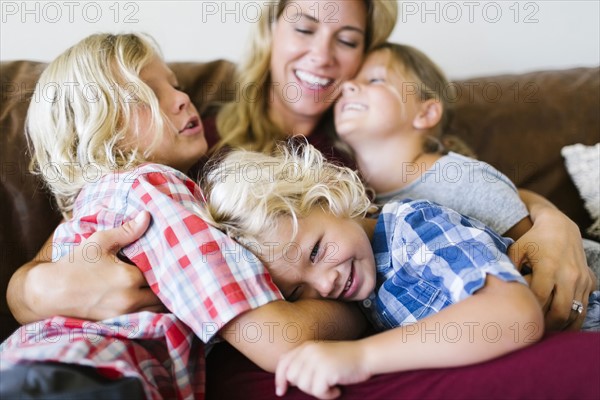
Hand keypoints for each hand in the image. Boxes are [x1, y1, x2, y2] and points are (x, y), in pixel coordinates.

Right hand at [28, 212, 165, 320]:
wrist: (47, 293)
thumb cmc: (74, 265)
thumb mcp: (99, 242)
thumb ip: (127, 231)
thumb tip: (147, 216)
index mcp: (129, 277)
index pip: (160, 271)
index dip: (162, 265)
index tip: (162, 259)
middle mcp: (130, 299)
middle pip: (161, 293)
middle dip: (164, 284)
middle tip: (162, 274)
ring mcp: (123, 314)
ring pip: (155, 309)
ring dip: (158, 299)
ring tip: (155, 286)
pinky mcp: (117, 324)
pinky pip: (143, 318)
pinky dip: (147, 310)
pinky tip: (143, 300)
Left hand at [275, 341, 370, 398]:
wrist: (366, 355)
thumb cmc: (344, 360)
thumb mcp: (320, 355)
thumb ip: (304, 363)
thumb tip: (288, 381)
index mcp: (306, 347)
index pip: (283, 363)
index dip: (279, 379)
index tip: (281, 391)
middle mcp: (309, 351)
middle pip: (292, 377)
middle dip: (304, 386)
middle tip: (321, 385)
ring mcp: (317, 360)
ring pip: (304, 386)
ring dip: (318, 391)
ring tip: (330, 386)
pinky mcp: (326, 370)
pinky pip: (318, 392)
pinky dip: (328, 395)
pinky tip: (337, 390)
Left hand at [508, 209, 594, 329]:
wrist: (561, 227)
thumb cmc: (533, 240)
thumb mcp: (516, 249)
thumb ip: (508, 268)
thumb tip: (496, 290)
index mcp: (549, 266)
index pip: (540, 298)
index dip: (530, 312)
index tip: (518, 322)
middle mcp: (569, 274)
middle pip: (560, 311)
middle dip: (546, 326)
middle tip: (532, 334)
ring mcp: (582, 280)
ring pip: (574, 313)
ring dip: (561, 327)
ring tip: (544, 334)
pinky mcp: (590, 282)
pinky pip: (583, 308)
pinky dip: (572, 320)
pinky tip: (559, 327)